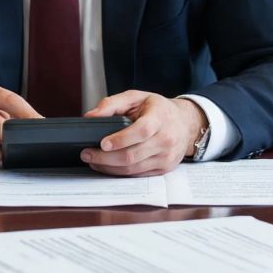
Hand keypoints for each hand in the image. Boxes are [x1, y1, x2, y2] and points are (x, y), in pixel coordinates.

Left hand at [79, 90, 205, 176]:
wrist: (186, 123)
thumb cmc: (158, 109)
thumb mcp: (136, 97)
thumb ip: (112, 104)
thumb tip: (90, 116)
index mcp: (160, 118)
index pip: (142, 131)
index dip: (121, 139)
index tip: (103, 143)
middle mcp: (166, 139)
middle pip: (133, 155)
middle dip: (105, 158)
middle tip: (87, 154)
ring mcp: (166, 157)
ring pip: (133, 169)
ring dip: (109, 167)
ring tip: (93, 161)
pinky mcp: (164, 169)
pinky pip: (138, 175)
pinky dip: (120, 172)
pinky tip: (108, 166)